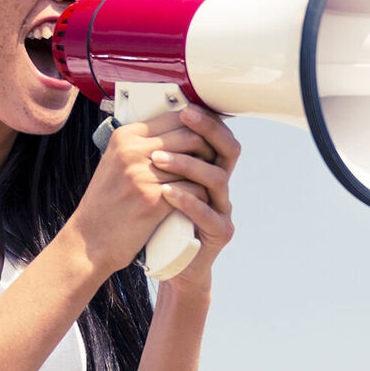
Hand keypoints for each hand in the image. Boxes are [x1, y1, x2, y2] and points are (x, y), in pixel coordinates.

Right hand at [64, 107, 217, 276]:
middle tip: (214, 161)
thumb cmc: (107, 203)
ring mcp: (142, 175)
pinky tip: (201, 200)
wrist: (90, 240)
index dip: (198, 127)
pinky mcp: (152, 201)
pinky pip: (193, 188)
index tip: (209, 138)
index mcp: (125, 137)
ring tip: (211, 180)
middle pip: (190, 136)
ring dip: (207, 172)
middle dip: (208, 149)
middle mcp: (132, 151)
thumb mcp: (117, 163)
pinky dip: (201, 195)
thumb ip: (143, 145)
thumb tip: (180, 129)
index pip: (176, 117)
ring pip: (195, 162)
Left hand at [146, 107, 240, 297]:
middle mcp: (221, 187)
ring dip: (187, 164)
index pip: (217, 136)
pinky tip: (167, 193)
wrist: (171, 264)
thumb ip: (160, 159)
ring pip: (218, 178)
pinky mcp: (220, 233)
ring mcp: (223, 210)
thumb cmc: (160, 222)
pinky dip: (187, 201)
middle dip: (207, 130)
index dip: (205, 120)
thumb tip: (141, 124)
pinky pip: (208, 213)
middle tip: (184, 119)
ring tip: (158, 160)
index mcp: (208, 171)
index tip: (183, 107)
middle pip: (228, 150)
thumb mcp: (158, 185)